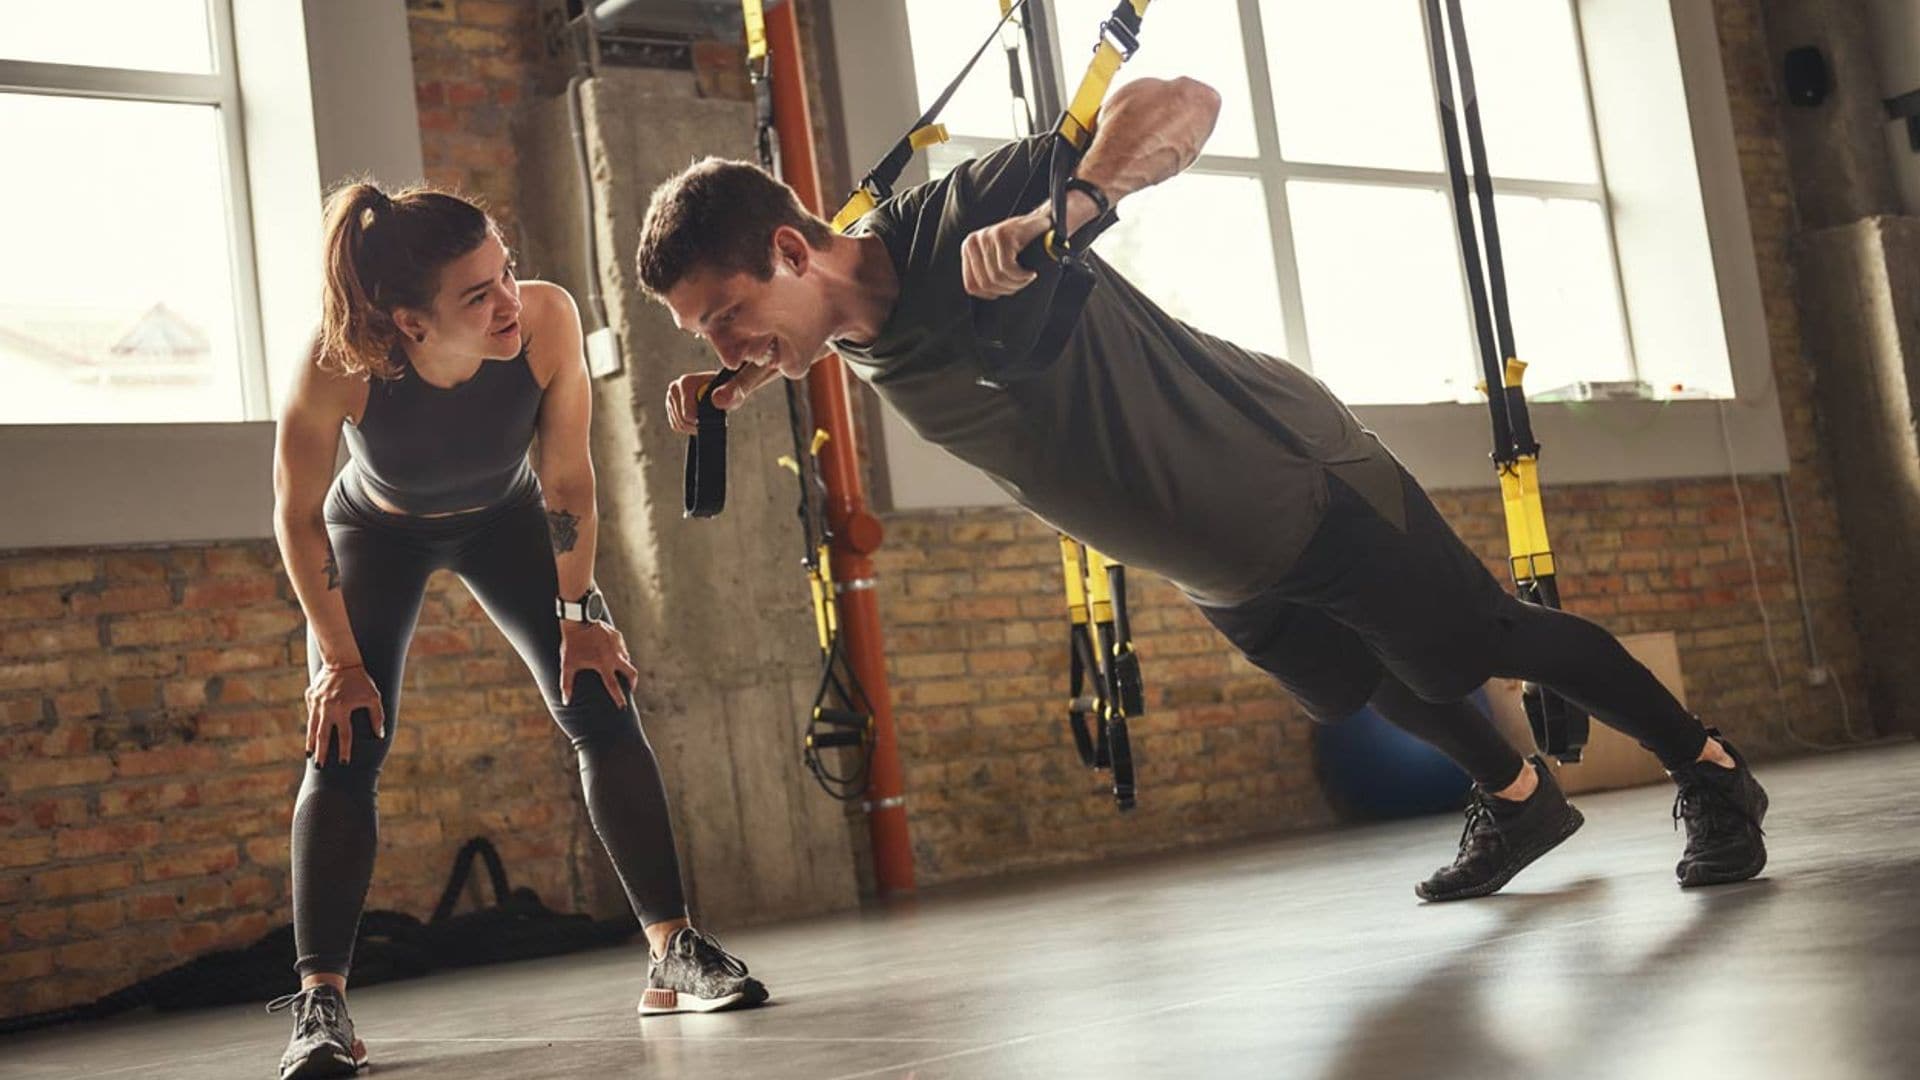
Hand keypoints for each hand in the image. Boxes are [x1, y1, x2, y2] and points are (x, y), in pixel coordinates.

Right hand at [304, 662, 384, 765]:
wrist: (341, 661)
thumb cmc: (361, 680)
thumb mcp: (373, 697)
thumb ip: (377, 716)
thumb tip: (379, 735)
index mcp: (342, 709)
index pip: (344, 736)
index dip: (345, 750)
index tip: (344, 763)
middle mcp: (327, 708)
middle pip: (323, 736)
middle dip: (321, 752)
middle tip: (319, 766)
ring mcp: (316, 703)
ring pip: (312, 727)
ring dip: (311, 741)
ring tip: (309, 753)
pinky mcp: (310, 696)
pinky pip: (311, 713)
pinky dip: (311, 724)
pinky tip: (311, 733)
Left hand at [559, 619, 639, 706]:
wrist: (579, 619)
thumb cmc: (572, 644)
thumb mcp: (567, 665)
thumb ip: (566, 684)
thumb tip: (565, 701)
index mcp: (603, 666)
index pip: (614, 686)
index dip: (619, 698)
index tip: (623, 707)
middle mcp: (615, 657)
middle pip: (631, 673)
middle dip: (633, 682)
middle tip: (631, 687)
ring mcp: (618, 646)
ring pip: (627, 659)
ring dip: (625, 666)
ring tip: (618, 669)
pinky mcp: (618, 636)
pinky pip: (622, 647)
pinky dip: (619, 653)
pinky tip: (612, 652)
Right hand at [665, 368, 782, 435]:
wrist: (732, 381)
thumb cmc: (737, 383)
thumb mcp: (741, 387)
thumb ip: (733, 391)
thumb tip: (718, 401)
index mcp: (685, 382)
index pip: (687, 416)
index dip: (704, 422)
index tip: (718, 415)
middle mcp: (675, 387)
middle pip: (682, 422)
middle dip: (699, 424)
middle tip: (715, 416)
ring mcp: (672, 396)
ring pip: (679, 425)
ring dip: (695, 426)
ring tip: (709, 414)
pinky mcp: (672, 404)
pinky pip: (676, 425)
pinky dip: (689, 426)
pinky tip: (701, 416)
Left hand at [961, 205, 1049, 299]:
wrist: (1041, 226)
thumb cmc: (1019, 245)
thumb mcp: (995, 259)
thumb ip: (985, 273)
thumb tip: (984, 295)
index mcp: (968, 248)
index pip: (971, 285)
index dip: (991, 294)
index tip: (1006, 289)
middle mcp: (973, 241)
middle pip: (985, 284)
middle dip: (1007, 289)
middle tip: (1021, 283)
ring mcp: (987, 237)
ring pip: (997, 277)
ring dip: (1017, 283)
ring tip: (1027, 277)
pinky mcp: (1003, 236)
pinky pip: (1008, 268)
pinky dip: (1022, 276)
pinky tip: (1030, 272)